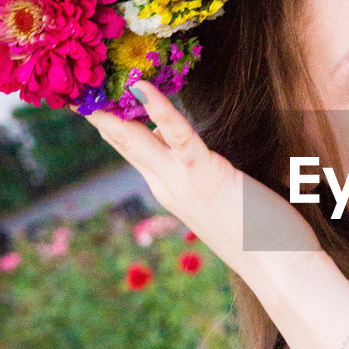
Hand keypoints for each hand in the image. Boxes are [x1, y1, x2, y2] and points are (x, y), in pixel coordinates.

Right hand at [76, 84, 322, 282]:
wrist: (281, 269)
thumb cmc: (262, 233)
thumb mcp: (220, 197)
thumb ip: (196, 171)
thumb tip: (174, 140)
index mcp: (170, 189)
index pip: (131, 147)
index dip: (110, 119)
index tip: (90, 93)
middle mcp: (167, 186)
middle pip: (122, 141)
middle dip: (95, 110)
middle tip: (67, 82)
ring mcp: (182, 183)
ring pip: (135, 139)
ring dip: (109, 109)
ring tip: (88, 79)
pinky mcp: (206, 175)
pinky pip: (178, 137)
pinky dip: (159, 110)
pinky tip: (142, 87)